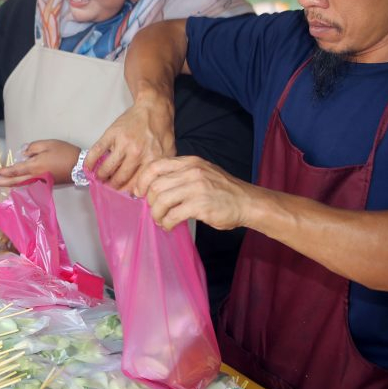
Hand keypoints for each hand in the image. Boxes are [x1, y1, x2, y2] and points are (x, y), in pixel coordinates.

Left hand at [0, 140, 79, 186]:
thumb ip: (33, 148)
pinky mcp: (44, 183)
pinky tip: (12, 182)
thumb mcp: (48, 144)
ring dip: (6, 184)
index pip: (13, 170)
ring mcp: (39, 181)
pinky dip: (16, 184)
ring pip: (19, 184)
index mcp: (34, 166)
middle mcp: (34, 176)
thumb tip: (23, 154)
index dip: (0, 173)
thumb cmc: (65, 153)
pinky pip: (26, 184)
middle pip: (13, 181)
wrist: (81, 166)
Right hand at [85, 93, 175, 193]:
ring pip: (107, 168)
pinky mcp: (112, 134)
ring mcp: (124, 144)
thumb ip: (159, 171)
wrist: (154, 108)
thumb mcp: (168, 153)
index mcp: (152, 160)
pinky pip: (97, 151)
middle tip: (109, 186)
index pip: (136, 184)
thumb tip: (146, 189)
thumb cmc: (161, 131)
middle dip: (112, 186)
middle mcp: (138, 154)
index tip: (121, 193)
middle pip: (119, 179)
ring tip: (100, 178)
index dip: (126, 192)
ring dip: (101, 176)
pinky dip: (89, 162)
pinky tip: (88, 168)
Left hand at [138, 156, 254, 230]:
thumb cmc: (223, 190)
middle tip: (152, 210)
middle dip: (149, 201)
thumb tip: (154, 186)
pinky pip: (172, 215)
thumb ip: (180, 175)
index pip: (155, 166)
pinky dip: (166, 223)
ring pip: (161, 201)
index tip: (139, 192)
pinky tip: (168, 226)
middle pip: (155, 185)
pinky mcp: (200, 206)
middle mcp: (192, 172)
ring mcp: (196, 188)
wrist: (248, 202)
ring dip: (156, 214)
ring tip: (160, 220)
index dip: (142, 180)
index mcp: (189, 162)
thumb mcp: (201, 172)